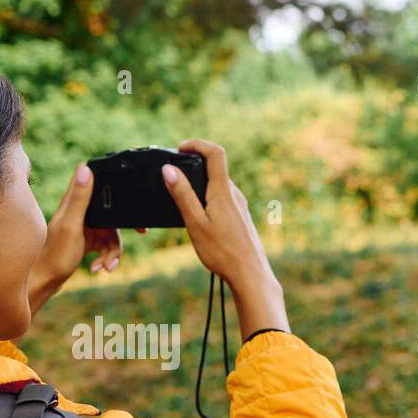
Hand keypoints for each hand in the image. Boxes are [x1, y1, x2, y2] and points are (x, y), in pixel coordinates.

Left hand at [27, 163, 143, 314]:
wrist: (47, 280)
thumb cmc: (56, 255)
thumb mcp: (71, 225)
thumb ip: (79, 199)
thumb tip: (85, 168)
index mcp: (74, 201)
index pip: (95, 177)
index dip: (112, 178)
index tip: (128, 191)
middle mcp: (80, 210)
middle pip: (112, 208)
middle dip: (125, 224)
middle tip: (142, 231)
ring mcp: (86, 225)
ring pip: (112, 230)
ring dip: (113, 250)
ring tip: (107, 266)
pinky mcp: (89, 238)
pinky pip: (107, 244)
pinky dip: (106, 257)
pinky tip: (99, 268)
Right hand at [162, 138, 288, 338]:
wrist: (249, 274)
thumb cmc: (222, 252)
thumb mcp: (195, 223)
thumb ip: (182, 195)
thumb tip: (168, 170)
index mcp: (223, 191)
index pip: (215, 153)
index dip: (197, 144)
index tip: (180, 148)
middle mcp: (234, 194)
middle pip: (215, 168)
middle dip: (194, 166)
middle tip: (174, 174)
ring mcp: (240, 206)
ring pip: (219, 185)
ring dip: (201, 184)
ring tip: (183, 197)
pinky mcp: (241, 218)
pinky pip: (223, 199)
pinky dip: (208, 199)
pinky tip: (200, 218)